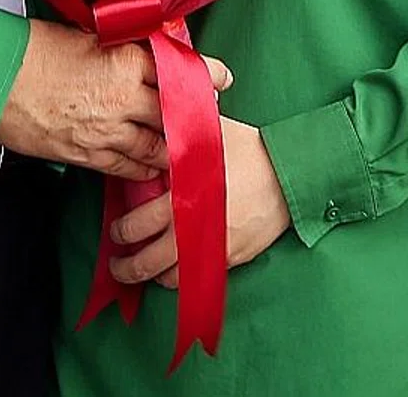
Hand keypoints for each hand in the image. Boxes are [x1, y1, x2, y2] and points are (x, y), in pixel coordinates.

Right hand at [0, 20, 233, 180]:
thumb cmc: (36, 49)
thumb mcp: (90, 36)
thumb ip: (124, 48)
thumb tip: (148, 53)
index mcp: (126, 59)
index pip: (178, 69)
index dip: (205, 76)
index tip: (222, 79)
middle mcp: (123, 96)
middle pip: (173, 112)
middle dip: (193, 117)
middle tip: (205, 119)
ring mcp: (106, 128)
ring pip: (155, 145)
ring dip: (172, 147)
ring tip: (184, 147)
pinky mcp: (85, 153)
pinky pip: (126, 166)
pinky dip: (143, 168)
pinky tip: (152, 167)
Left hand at [109, 117, 292, 286]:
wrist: (291, 173)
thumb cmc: (250, 151)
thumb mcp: (208, 136)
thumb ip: (177, 136)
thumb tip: (150, 128)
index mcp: (181, 199)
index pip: (135, 227)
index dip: (120, 232)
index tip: (116, 230)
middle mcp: (193, 230)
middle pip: (146, 262)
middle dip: (126, 265)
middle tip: (119, 261)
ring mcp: (212, 249)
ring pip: (170, 278)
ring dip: (153, 276)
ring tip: (145, 270)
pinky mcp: (231, 258)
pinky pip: (199, 278)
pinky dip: (183, 277)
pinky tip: (178, 268)